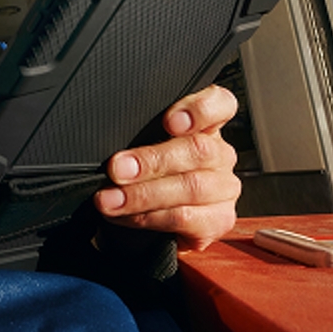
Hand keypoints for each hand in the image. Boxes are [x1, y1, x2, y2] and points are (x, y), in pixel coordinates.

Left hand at [94, 84, 240, 249]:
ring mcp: (224, 189)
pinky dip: (149, 217)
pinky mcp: (219, 220)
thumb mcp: (142, 146)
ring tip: (110, 199)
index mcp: (206, 126)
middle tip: (116, 168)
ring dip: (143, 194)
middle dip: (151, 160)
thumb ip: (138, 135)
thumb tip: (108, 141)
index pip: (220, 104)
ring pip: (191, 187)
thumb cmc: (145, 175)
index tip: (170, 121)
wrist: (151, 228)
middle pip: (198, 149)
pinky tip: (125, 216)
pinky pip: (184, 217)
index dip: (200, 109)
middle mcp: (220, 155)